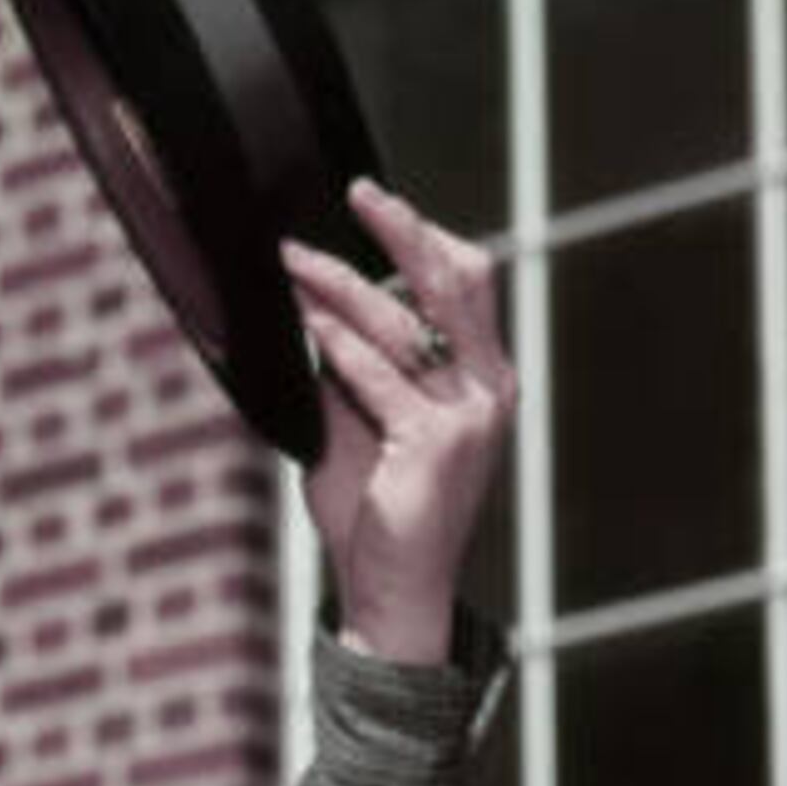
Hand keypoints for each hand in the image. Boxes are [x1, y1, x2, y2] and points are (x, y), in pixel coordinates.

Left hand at [286, 177, 516, 663]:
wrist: (393, 594)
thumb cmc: (376, 513)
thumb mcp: (362, 423)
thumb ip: (353, 369)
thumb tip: (315, 303)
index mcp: (487, 379)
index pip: (469, 283)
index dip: (425, 237)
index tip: (372, 205)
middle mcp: (490, 392)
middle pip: (455, 281)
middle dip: (404, 228)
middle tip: (357, 192)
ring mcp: (470, 418)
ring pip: (407, 323)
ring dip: (344, 284)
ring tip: (296, 262)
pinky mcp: (436, 445)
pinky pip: (381, 376)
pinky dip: (341, 343)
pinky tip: (310, 321)